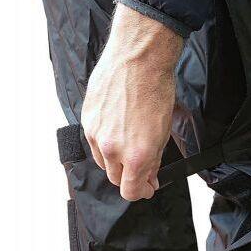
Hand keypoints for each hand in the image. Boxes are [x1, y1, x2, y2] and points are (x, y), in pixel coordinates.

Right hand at [81, 4, 182, 200]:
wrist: (138, 57)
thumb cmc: (156, 89)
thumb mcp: (163, 131)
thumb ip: (153, 159)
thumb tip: (149, 177)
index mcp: (135, 155)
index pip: (130, 191)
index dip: (140, 192)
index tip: (146, 187)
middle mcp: (111, 149)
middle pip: (115, 178)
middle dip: (129, 175)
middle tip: (141, 166)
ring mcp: (95, 134)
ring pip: (102, 160)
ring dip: (115, 159)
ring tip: (128, 142)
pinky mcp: (86, 119)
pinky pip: (93, 140)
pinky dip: (104, 140)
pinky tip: (117, 126)